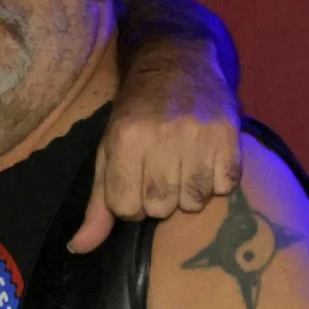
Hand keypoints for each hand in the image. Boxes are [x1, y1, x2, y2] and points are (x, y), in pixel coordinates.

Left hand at [72, 37, 243, 254]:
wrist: (177, 60)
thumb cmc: (136, 112)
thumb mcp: (108, 150)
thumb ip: (98, 203)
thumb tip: (79, 248)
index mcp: (126, 139)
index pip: (126, 207)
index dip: (130, 202)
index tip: (136, 182)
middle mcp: (162, 136)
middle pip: (161, 207)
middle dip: (159, 198)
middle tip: (161, 171)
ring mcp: (198, 135)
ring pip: (195, 201)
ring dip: (189, 192)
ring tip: (184, 166)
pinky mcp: (229, 134)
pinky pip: (226, 186)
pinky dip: (217, 181)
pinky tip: (207, 160)